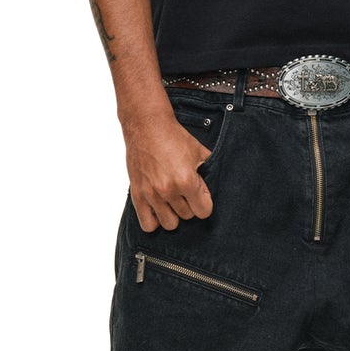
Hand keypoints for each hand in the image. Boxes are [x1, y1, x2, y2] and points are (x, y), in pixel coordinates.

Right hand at [126, 115, 215, 231]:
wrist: (147, 126)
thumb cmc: (173, 137)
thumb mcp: (199, 152)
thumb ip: (209, 172)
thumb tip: (212, 189)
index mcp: (187, 181)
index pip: (204, 211)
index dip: (204, 202)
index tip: (199, 193)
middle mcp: (169, 191)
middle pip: (187, 217)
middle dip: (189, 205)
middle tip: (184, 191)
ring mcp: (151, 194)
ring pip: (169, 224)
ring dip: (173, 214)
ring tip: (172, 200)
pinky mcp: (137, 195)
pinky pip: (148, 225)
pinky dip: (155, 220)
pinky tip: (159, 208)